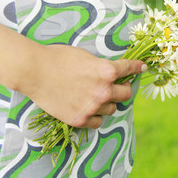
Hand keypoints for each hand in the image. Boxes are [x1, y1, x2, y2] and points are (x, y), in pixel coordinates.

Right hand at [23, 44, 145, 128]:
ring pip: (112, 109)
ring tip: (95, 97)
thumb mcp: (85, 56)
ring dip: (108, 103)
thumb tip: (111, 72)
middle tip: (118, 87)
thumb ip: (101, 66)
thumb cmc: (58, 58)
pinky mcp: (80, 119)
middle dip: (123, 88)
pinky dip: (96, 115)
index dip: (137, 67)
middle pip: (125, 94)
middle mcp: (104, 91)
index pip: (129, 69)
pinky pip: (97, 122)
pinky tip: (88, 108)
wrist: (34, 71)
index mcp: (107, 71)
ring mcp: (92, 107)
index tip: (143, 68)